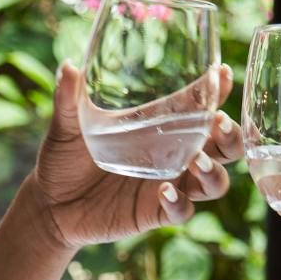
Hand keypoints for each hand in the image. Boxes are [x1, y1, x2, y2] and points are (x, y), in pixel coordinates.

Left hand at [28, 62, 243, 248]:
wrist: (49, 205)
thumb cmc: (63, 159)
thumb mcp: (66, 126)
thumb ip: (68, 99)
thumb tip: (69, 66)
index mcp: (159, 126)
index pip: (199, 106)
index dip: (218, 91)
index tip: (223, 74)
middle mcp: (173, 155)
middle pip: (222, 147)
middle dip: (230, 136)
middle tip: (220, 124)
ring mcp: (169, 184)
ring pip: (214, 182)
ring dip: (213, 171)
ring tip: (198, 161)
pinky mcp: (155, 213)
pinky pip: (182, 211)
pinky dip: (180, 203)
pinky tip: (166, 192)